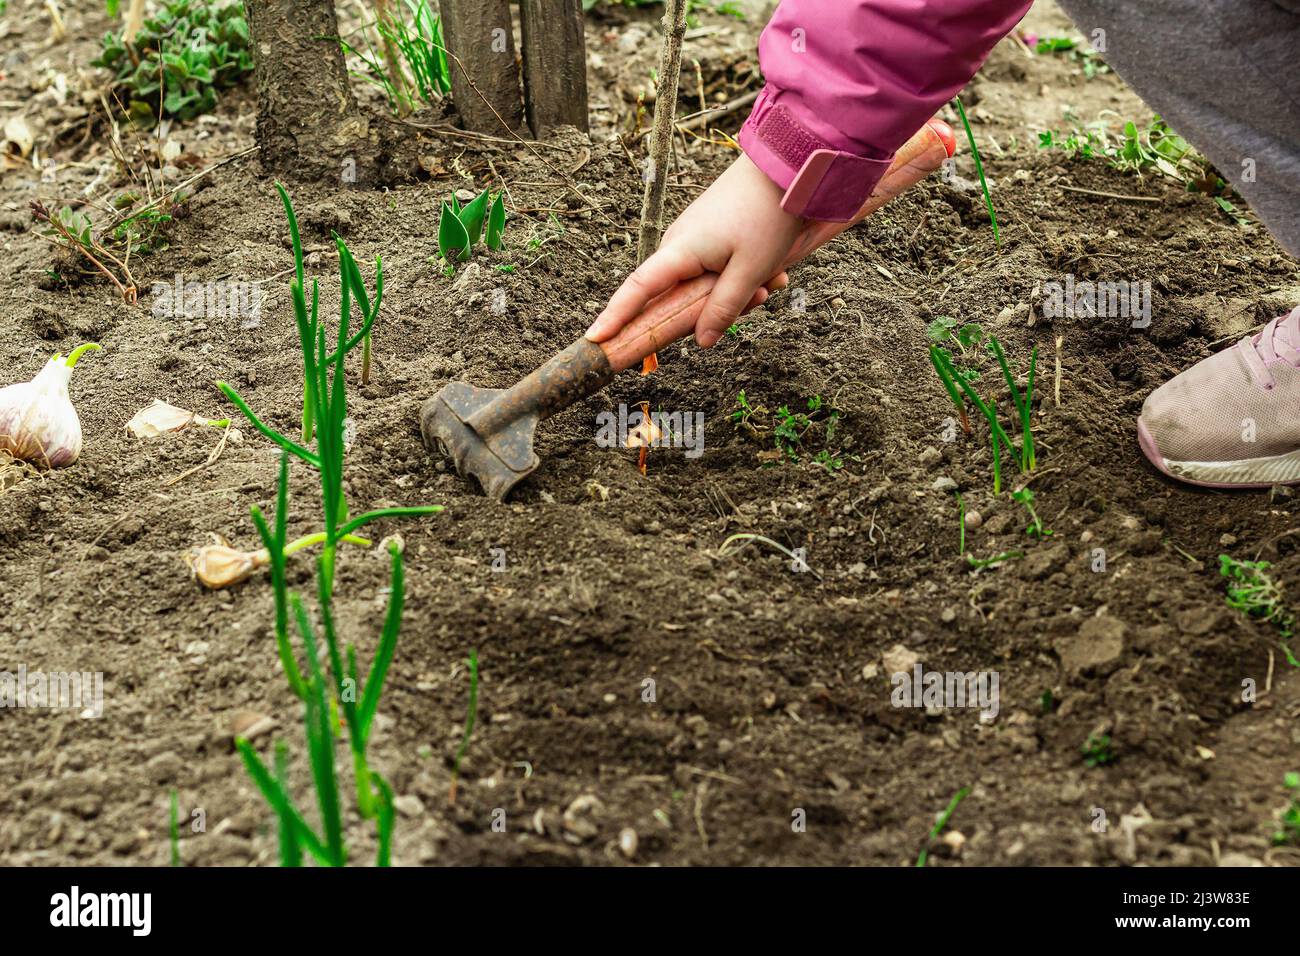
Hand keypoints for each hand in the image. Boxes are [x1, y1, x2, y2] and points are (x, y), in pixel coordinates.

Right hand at [585, 152, 801, 349]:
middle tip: (761, 295)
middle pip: (678, 297)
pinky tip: (772, 269)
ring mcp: (693, 238)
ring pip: (702, 286)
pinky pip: (715, 270)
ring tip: (774, 277)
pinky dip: (741, 276)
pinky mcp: (708, 234)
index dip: (616, 316)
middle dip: (715, 308)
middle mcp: (678, 244)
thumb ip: (724, 308)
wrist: (782, 167)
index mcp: (680, 250)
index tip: (595, 338)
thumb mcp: (750, 271)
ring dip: (736, 291)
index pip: (638, 290)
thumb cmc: (765, 216)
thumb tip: (702, 342)